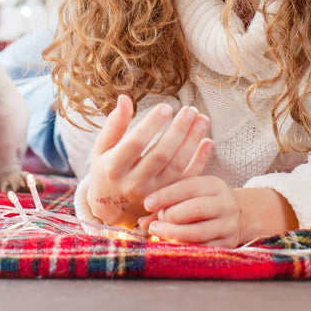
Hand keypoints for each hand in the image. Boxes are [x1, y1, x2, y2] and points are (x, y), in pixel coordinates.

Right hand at [85, 94, 212, 228]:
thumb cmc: (106, 172)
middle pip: (161, 154)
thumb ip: (114, 125)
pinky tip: (208, 142)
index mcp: (114, 168)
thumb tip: (124, 98)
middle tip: (190, 109)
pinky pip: (188, 180)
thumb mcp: (102, 149)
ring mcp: (153, 195)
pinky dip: (200, 161)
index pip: (136, 142)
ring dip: (192, 142)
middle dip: (178, 130)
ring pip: (177, 167)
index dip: (152, 124)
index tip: (166, 106)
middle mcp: (134, 184)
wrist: (110, 212)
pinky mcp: (168, 201)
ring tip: (202, 119)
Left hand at [137, 179, 298, 247]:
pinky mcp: (227, 243)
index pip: (188, 187)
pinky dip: (184, 246)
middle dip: (170, 216)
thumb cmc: (204, 201)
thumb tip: (142, 221)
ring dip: (174, 233)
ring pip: (199, 231)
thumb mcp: (192, 193)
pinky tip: (171, 243)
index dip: (166, 195)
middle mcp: (225, 203)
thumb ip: (168, 202)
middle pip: (196, 209)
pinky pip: (203, 248)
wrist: (239, 215)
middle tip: (152, 222)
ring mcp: (228, 225)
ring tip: (157, 232)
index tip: (147, 203)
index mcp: (214, 185)